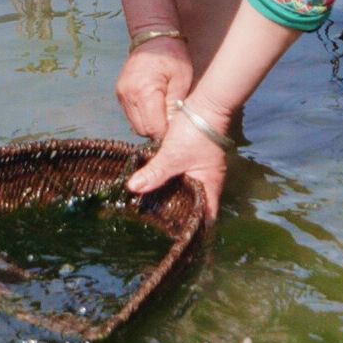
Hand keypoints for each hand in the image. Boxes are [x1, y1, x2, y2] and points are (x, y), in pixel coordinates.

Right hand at [115, 35, 193, 137]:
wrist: (153, 37)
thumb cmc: (172, 57)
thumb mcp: (182, 80)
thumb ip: (176, 107)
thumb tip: (172, 130)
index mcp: (143, 91)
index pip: (154, 129)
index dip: (167, 133)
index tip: (178, 130)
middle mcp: (127, 95)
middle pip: (142, 130)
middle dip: (158, 131)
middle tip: (173, 122)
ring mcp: (121, 95)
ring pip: (136, 125)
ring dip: (150, 124)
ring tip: (164, 113)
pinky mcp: (120, 94)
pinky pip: (132, 115)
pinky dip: (143, 117)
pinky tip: (155, 108)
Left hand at [126, 100, 229, 220]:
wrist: (205, 105)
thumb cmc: (195, 133)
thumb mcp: (172, 154)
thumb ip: (155, 172)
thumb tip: (133, 188)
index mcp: (209, 185)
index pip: (205, 216)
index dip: (194, 229)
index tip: (177, 238)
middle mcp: (207, 182)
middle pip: (194, 206)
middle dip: (179, 217)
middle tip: (159, 229)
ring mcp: (199, 171)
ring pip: (186, 192)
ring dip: (173, 200)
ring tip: (153, 213)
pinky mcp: (190, 161)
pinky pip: (180, 178)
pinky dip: (169, 185)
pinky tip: (154, 188)